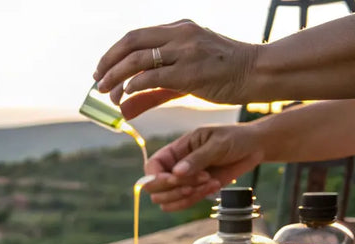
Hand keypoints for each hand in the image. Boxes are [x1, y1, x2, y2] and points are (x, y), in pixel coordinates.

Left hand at [94, 20, 259, 118]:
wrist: (256, 73)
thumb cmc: (224, 73)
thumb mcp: (188, 72)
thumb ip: (155, 88)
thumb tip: (126, 104)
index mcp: (179, 28)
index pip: (136, 36)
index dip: (114, 53)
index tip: (101, 69)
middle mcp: (180, 34)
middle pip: (131, 43)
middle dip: (108, 63)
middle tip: (98, 81)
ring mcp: (184, 51)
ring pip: (137, 60)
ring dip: (116, 78)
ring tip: (107, 93)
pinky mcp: (189, 71)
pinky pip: (151, 76)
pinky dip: (133, 86)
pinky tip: (125, 96)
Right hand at [142, 124, 264, 210]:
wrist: (253, 147)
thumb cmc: (233, 138)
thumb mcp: (216, 143)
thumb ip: (197, 158)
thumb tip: (177, 173)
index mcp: (174, 150)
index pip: (151, 168)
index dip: (157, 177)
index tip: (176, 178)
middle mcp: (174, 167)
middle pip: (154, 188)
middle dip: (175, 188)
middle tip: (202, 178)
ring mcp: (184, 182)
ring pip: (166, 201)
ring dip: (187, 196)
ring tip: (210, 182)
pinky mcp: (196, 192)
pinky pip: (184, 204)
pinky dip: (198, 199)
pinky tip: (215, 185)